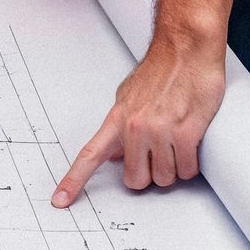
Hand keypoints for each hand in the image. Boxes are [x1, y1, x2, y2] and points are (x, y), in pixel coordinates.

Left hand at [52, 29, 225, 206]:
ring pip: (164, 179)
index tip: (60, 200)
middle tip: (157, 155)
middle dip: (149, 174)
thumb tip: (115, 154)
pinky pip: (187, 170)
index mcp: (117, 120)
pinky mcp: (186, 132)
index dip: (74, 181)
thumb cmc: (162, 69)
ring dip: (173, 168)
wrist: (186, 49)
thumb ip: (120, 126)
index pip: (90, 156)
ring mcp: (160, 131)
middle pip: (136, 181)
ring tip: (175, 143)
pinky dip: (190, 164)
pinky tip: (189, 144)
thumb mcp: (129, 96)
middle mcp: (135, 128)